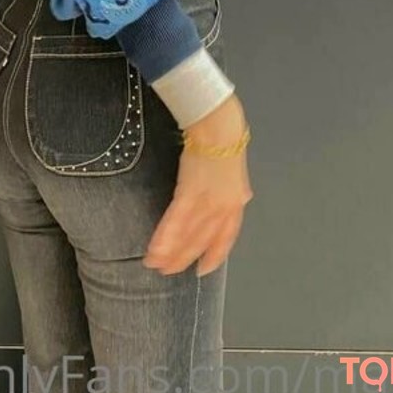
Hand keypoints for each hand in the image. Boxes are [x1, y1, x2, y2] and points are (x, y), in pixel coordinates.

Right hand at [142, 95, 253, 276]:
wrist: (219, 121)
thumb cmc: (225, 136)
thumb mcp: (234, 167)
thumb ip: (230, 187)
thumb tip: (230, 195)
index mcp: (237, 201)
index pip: (226, 237)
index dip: (215, 255)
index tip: (204, 269)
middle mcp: (224, 207)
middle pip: (203, 240)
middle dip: (185, 257)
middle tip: (168, 271)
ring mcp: (208, 201)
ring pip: (188, 235)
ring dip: (171, 252)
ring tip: (156, 265)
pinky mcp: (191, 192)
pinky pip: (177, 220)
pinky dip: (166, 237)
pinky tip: (156, 250)